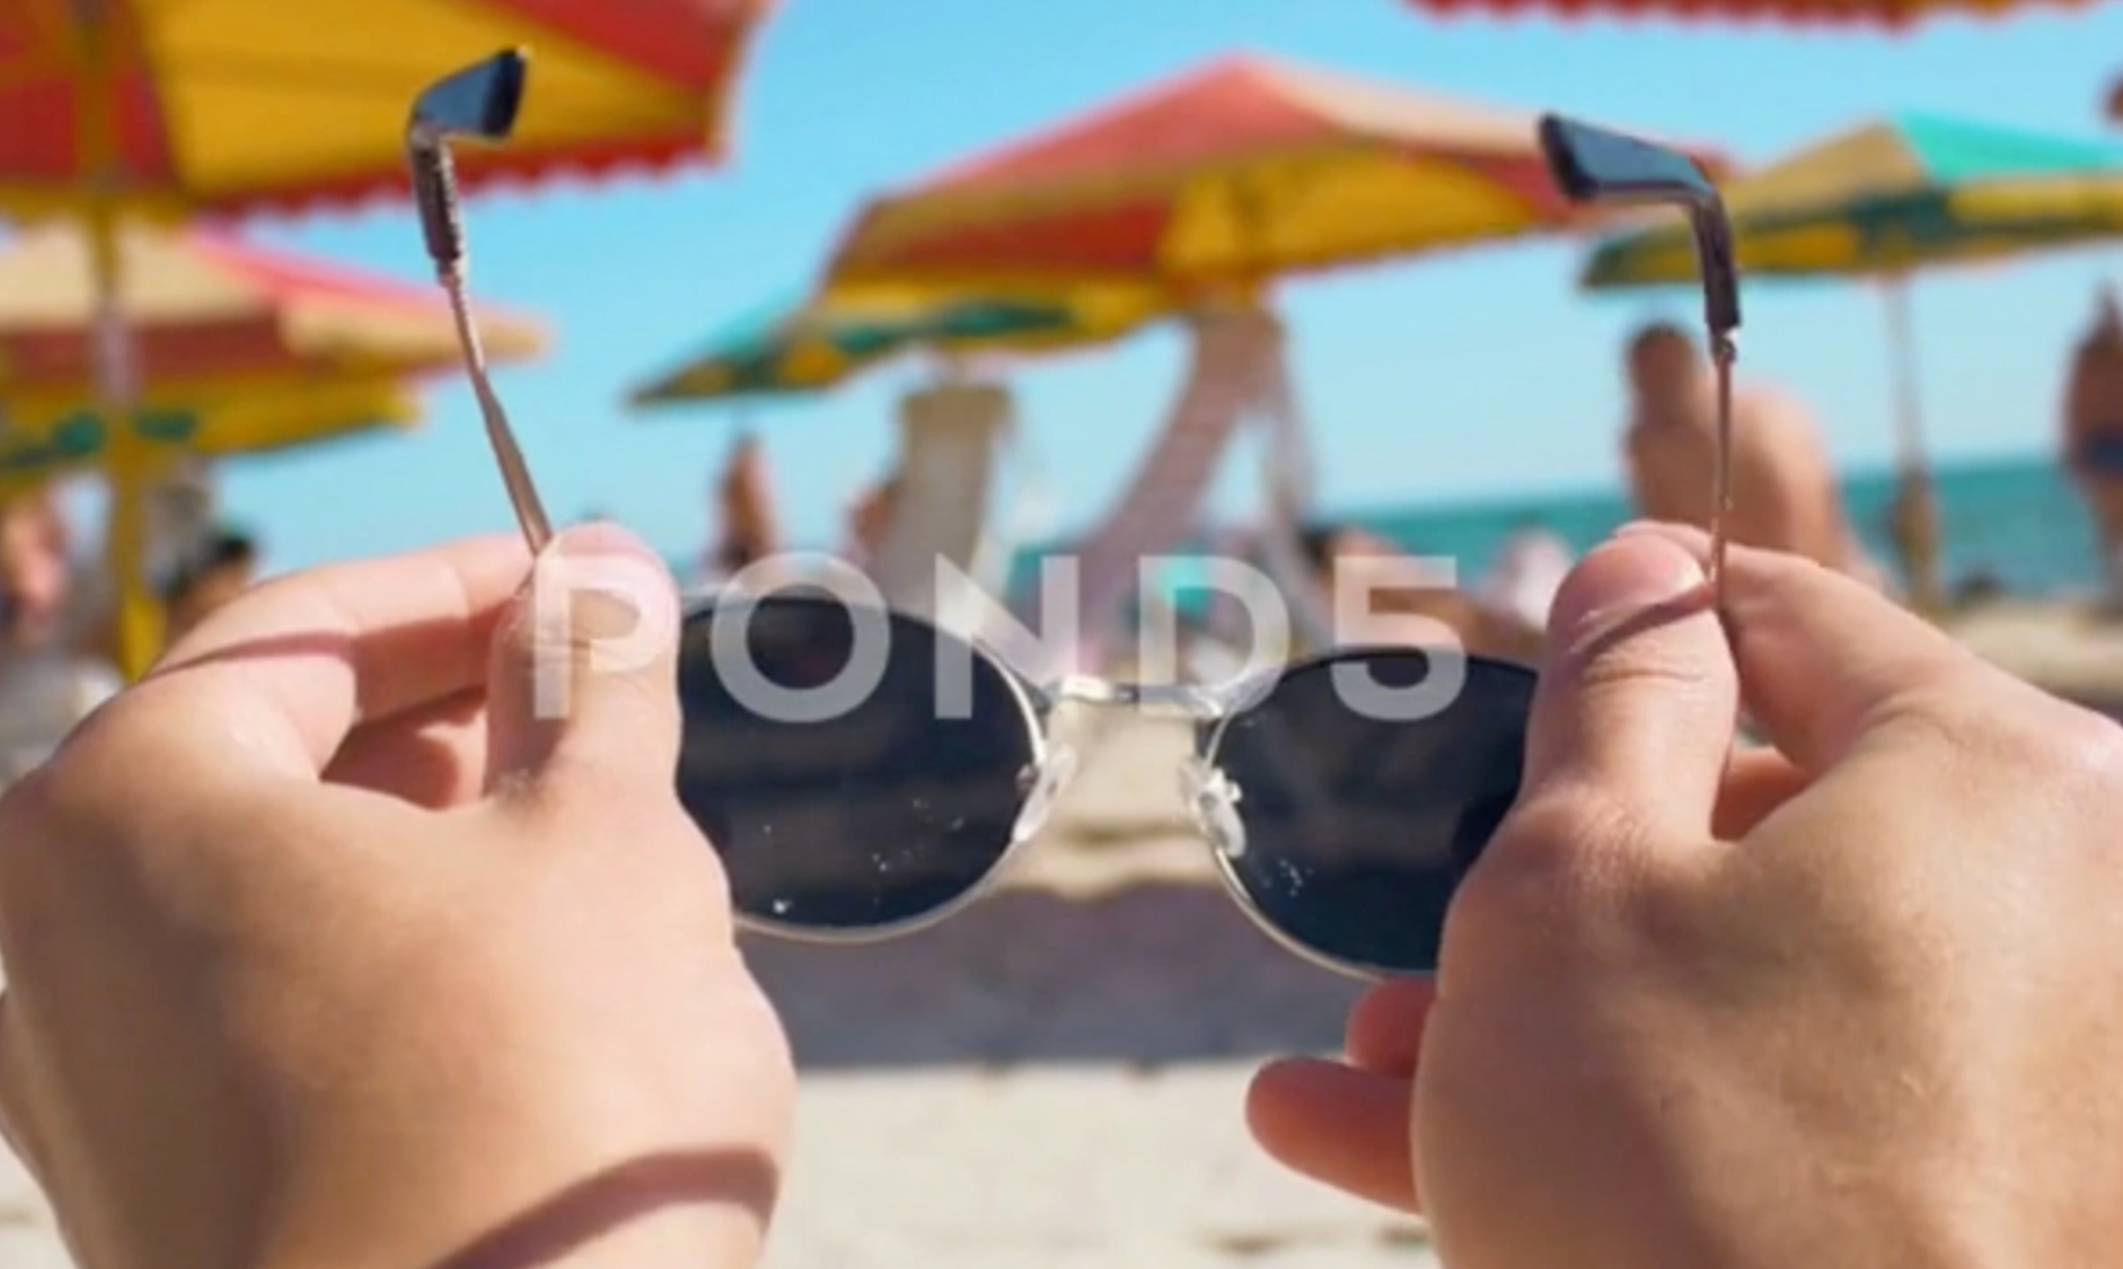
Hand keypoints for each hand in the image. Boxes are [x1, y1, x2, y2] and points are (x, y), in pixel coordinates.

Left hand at [0, 526, 791, 1268]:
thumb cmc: (540, 1094)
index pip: (301, 629)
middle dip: (450, 713)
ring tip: (583, 831)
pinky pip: (269, 1007)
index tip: (580, 580)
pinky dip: (392, 952)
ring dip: (432, 836)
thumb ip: (596, 680)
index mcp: (128, 805)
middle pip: (272, 756)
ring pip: (276, 889)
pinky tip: (525, 975)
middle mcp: (54, 941)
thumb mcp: (603, 836)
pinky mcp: (153, 1194)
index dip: (464, 584)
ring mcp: (87, 1088)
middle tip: (594, 699)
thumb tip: (610, 565)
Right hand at [1248, 522, 2122, 1266]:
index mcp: (1992, 777)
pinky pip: (1792, 1123)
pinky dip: (1628, 1123)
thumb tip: (1641, 562)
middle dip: (1545, 888)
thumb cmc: (1681, 1167)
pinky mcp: (1999, 1211)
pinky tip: (1409, 1143)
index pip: (1785, 622)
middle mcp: (2068, 911)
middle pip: (1755, 837)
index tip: (1510, 674)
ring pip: (1747, 997)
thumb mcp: (1575, 880)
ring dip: (1544, 1024)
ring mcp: (2046, 1080)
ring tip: (1369, 1067)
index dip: (1620, 636)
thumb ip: (1608, 690)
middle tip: (1401, 933)